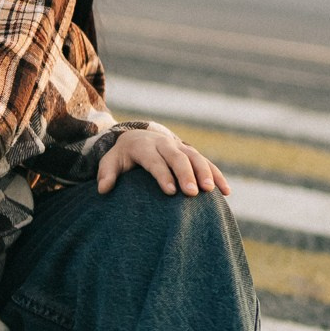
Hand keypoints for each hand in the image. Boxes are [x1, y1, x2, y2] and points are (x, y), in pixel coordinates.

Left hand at [96, 127, 231, 196]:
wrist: (137, 137)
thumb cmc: (123, 156)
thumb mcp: (111, 161)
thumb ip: (107, 173)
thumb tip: (104, 189)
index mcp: (144, 146)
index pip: (155, 160)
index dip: (163, 175)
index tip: (170, 191)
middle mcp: (164, 144)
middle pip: (177, 157)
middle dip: (186, 174)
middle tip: (192, 193)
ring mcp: (180, 147)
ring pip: (195, 157)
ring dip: (204, 173)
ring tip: (210, 191)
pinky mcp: (190, 152)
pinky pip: (206, 162)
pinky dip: (216, 175)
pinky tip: (225, 191)